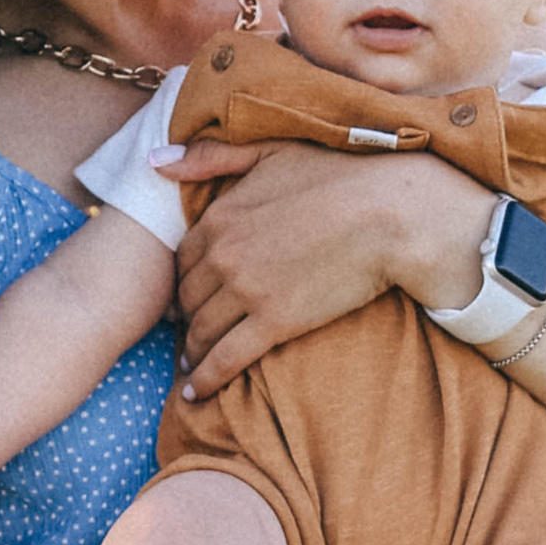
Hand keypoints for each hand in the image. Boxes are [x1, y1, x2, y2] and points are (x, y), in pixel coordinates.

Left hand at [174, 145, 489, 397]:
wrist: (389, 212)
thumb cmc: (337, 176)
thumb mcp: (269, 152)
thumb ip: (210, 158)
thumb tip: (156, 160)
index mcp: (220, 216)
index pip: (183, 259)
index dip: (183, 280)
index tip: (187, 295)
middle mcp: (223, 255)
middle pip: (188, 298)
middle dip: (186, 317)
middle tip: (189, 333)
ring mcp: (246, 290)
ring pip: (201, 331)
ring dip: (191, 351)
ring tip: (191, 364)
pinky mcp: (275, 321)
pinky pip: (225, 358)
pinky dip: (205, 378)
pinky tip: (195, 393)